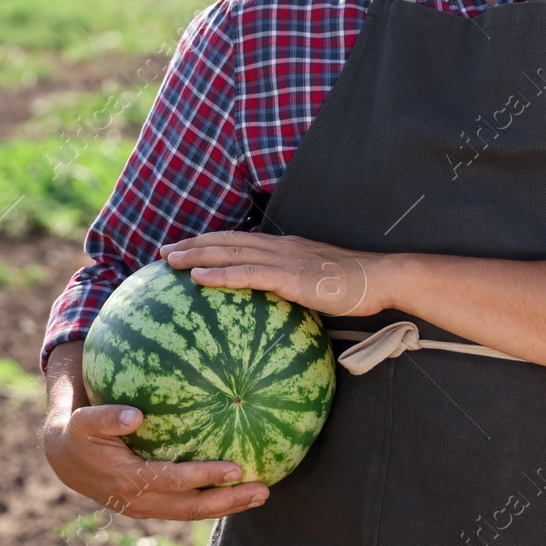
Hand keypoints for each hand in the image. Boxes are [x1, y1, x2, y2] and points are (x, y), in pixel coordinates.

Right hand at [42, 403, 269, 519]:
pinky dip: (213, 503)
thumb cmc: (79, 433)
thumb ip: (107, 418)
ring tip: (260, 495)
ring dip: (228, 506)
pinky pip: (187, 508)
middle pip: (192, 507)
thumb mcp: (84, 421)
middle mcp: (141, 501)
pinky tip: (236, 492)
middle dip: (229, 502)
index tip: (236, 468)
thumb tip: (137, 414)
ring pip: (193, 513)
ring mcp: (148, 508)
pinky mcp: (153, 506)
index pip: (174, 481)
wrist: (66, 461)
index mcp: (128, 479)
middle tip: (263, 489)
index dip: (205, 477)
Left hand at [159, 229, 390, 316]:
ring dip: (196, 255)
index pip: (240, 240)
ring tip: (169, 260)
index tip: (187, 248)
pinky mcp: (289, 276)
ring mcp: (283, 259)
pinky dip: (220, 274)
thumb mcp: (320, 284)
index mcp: (285, 248)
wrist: (380, 278)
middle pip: (227, 240)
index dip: (211, 242)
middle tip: (165, 251)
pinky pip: (247, 274)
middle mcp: (279, 247)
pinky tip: (198, 278)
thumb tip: (280, 305)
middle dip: (193, 244)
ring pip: (230, 251)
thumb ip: (297, 288)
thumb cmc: (355, 286)